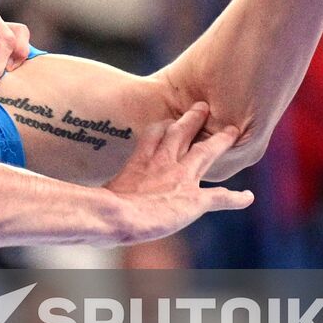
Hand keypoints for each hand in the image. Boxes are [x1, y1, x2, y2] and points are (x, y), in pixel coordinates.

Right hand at [102, 103, 252, 244]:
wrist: (117, 215)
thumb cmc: (101, 208)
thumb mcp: (96, 194)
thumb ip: (93, 196)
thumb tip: (75, 205)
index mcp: (140, 162)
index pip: (153, 135)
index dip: (161, 126)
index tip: (167, 120)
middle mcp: (163, 164)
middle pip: (180, 133)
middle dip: (192, 120)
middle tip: (202, 107)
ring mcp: (181, 178)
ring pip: (206, 153)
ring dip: (220, 142)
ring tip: (232, 132)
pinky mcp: (194, 198)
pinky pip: (220, 196)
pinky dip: (235, 198)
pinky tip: (247, 197)